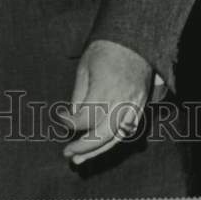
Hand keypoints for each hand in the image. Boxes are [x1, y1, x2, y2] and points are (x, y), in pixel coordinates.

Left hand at [60, 39, 151, 165]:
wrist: (133, 40)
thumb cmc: (105, 51)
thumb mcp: (84, 67)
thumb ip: (79, 95)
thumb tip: (73, 117)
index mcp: (105, 88)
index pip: (84, 118)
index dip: (68, 122)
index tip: (59, 116)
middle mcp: (122, 100)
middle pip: (102, 134)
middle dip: (83, 146)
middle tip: (67, 153)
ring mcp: (134, 104)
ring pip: (116, 136)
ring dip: (98, 150)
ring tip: (80, 159)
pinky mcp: (141, 105)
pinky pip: (128, 130)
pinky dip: (114, 140)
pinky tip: (102, 146)